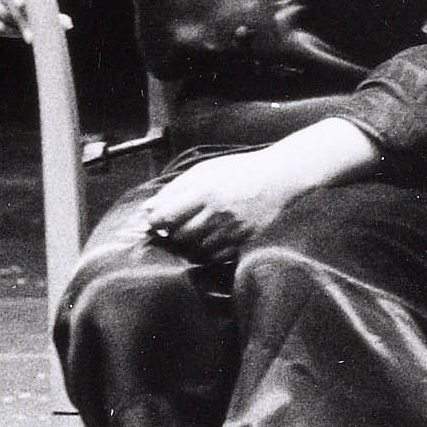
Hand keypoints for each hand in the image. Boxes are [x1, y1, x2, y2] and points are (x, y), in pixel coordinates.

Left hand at [134, 120, 378, 262]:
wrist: (277, 178)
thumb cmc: (236, 170)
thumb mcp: (203, 171)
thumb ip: (175, 189)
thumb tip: (148, 208)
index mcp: (205, 191)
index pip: (166, 215)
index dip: (154, 221)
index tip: (153, 221)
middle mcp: (218, 212)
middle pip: (180, 235)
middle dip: (170, 234)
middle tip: (170, 228)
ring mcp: (233, 229)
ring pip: (196, 249)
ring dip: (186, 244)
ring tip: (188, 232)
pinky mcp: (244, 240)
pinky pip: (215, 256)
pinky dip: (204, 252)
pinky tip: (205, 240)